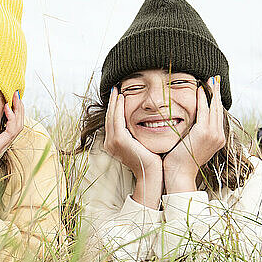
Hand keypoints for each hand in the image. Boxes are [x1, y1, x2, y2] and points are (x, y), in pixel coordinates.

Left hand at [0, 91, 24, 206]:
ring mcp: (0, 147)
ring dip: (18, 109)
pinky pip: (11, 131)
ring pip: (18, 125)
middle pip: (18, 122)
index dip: (12, 109)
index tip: (7, 95)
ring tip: (14, 96)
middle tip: (15, 92)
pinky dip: (12, 118)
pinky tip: (6, 107)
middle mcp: (0, 144)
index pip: (9, 123)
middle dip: (18, 106)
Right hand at [104, 87, 162, 208]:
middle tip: (114, 88)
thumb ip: (136, 135)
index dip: (113, 108)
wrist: (152, 173)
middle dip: (111, 102)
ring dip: (113, 102)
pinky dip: (118, 107)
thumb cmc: (151, 160)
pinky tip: (121, 98)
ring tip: (117, 90)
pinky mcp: (119, 140)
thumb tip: (143, 123)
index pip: (112, 122)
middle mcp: (109, 143)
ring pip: (111, 116)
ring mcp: (112, 142)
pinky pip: (116, 119)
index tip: (117, 96)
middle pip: (109, 117)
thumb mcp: (141, 144)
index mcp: (113, 144)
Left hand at [163, 76, 225, 192]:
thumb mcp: (191, 145)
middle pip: (218, 109)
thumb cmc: (180, 161)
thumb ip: (194, 134)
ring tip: (210, 80)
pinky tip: (200, 90)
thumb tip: (190, 125)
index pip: (217, 115)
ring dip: (211, 92)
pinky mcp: (204, 132)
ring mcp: (213, 134)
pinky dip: (202, 99)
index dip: (215, 101)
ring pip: (213, 108)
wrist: (179, 174)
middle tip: (215, 79)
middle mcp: (219, 136)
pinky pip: (204, 111)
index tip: (213, 90)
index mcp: (217, 139)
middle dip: (216, 93)